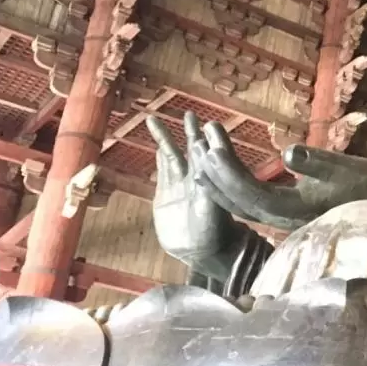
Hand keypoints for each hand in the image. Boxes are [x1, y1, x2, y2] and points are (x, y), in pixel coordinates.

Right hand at [147, 113, 239, 277]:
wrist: (195, 252)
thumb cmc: (212, 234)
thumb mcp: (212, 212)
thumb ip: (207, 192)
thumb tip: (203, 175)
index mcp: (210, 180)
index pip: (209, 153)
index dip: (207, 137)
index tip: (206, 121)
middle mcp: (195, 179)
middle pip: (191, 148)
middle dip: (189, 131)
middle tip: (188, 113)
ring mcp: (179, 185)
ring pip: (171, 155)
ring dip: (165, 138)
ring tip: (154, 120)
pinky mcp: (165, 194)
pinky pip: (163, 171)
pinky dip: (160, 159)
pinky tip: (158, 148)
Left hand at [190, 122, 366, 231]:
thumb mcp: (347, 168)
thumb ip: (317, 162)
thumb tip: (287, 152)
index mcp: (292, 210)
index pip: (248, 192)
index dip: (227, 168)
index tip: (211, 143)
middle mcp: (281, 219)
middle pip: (236, 198)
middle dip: (216, 170)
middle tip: (200, 138)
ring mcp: (283, 217)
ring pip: (240, 201)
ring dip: (219, 177)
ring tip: (201, 150)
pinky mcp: (287, 210)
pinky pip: (250, 199)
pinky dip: (233, 182)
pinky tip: (223, 168)